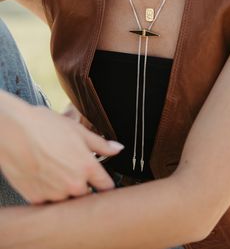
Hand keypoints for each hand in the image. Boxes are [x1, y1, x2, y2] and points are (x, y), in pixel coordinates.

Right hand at [0, 104, 123, 203]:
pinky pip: (49, 201)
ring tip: (55, 169)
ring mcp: (54, 194)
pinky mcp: (36, 199)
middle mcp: (73, 185)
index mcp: (87, 168)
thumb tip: (117, 148)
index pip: (106, 187)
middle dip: (84, 185)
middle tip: (72, 168)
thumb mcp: (77, 130)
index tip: (102, 180)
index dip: (105, 183)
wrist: (12, 131)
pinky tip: (43, 175)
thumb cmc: (43, 127)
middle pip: (87, 195)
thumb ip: (100, 144)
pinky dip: (48, 192)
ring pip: (67, 200)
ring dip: (65, 189)